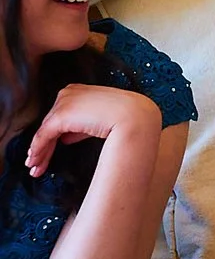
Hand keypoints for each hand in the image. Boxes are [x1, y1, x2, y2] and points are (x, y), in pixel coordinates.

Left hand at [25, 84, 158, 179]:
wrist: (134, 115)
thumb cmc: (126, 116)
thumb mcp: (99, 120)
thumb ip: (81, 127)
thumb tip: (65, 138)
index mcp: (78, 90)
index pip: (60, 115)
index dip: (52, 135)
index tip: (46, 149)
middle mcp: (68, 93)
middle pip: (49, 124)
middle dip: (43, 145)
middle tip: (35, 163)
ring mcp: (63, 103)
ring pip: (45, 131)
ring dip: (39, 152)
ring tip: (35, 168)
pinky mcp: (61, 115)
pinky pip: (44, 136)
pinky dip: (39, 150)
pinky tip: (36, 161)